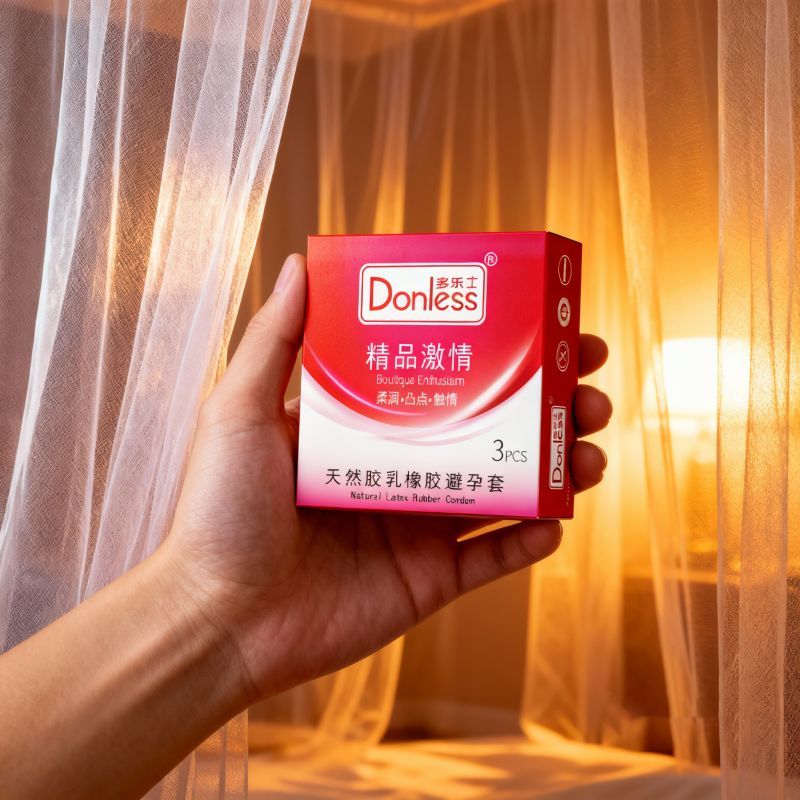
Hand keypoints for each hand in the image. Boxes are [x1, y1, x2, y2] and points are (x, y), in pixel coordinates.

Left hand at [163, 254, 611, 704]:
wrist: (217, 619)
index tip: (539, 325)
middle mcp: (397, 470)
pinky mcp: (429, 581)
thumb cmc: (220, 510)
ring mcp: (417, 525)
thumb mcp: (240, 410)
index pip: (441, 378)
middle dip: (542, 406)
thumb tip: (300, 261)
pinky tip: (557, 517)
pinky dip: (532, 539)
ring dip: (555, 467)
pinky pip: (495, 558)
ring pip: (505, 489)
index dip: (490, 352)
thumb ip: (275, 340)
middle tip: (582, 384)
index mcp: (362, 429)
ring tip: (591, 449)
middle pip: (486, 431)